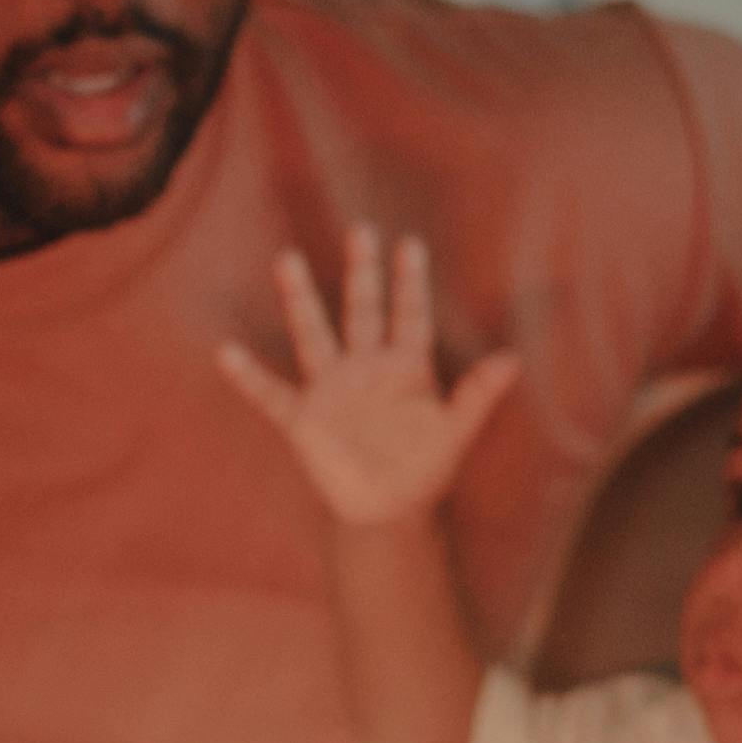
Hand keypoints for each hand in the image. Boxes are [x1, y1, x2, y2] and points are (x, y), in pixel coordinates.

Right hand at [217, 230, 523, 529]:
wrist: (386, 512)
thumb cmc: (424, 470)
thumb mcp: (456, 432)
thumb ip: (478, 395)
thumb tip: (513, 359)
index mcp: (405, 368)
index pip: (409, 315)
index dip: (411, 282)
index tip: (411, 243)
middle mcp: (365, 368)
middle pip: (361, 310)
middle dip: (362, 272)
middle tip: (361, 230)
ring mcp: (331, 390)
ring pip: (313, 334)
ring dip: (301, 301)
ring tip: (288, 260)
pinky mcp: (303, 419)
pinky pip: (271, 393)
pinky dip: (249, 376)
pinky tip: (228, 352)